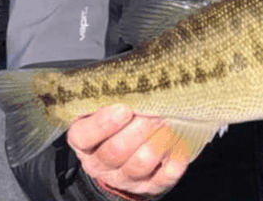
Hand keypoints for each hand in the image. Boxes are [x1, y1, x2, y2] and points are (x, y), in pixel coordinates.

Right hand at [67, 105, 189, 198]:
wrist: (123, 150)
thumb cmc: (115, 116)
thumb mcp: (103, 102)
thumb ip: (111, 93)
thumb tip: (135, 77)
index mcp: (83, 140)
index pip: (84, 136)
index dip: (104, 123)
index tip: (124, 109)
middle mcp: (100, 163)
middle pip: (116, 150)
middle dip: (139, 128)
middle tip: (156, 110)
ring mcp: (125, 177)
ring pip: (140, 163)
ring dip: (157, 139)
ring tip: (168, 120)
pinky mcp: (149, 185)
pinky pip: (164, 176)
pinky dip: (174, 157)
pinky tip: (178, 139)